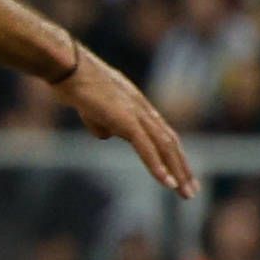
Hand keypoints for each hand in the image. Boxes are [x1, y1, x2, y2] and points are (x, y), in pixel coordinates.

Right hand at [53, 45, 197, 197]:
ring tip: (185, 192)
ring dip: (177, 172)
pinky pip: (146, 147)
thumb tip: (108, 136)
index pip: (162, 135)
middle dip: (182, 169)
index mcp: (137, 107)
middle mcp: (143, 110)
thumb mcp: (91, 108)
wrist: (68, 67)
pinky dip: (157, 165)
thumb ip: (103, 123)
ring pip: (164, 147)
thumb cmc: (74, 82)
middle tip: (191, 191)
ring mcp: (136, 114)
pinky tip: (166, 183)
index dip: (173, 156)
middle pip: (170, 143)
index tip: (179, 175)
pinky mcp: (125, 120)